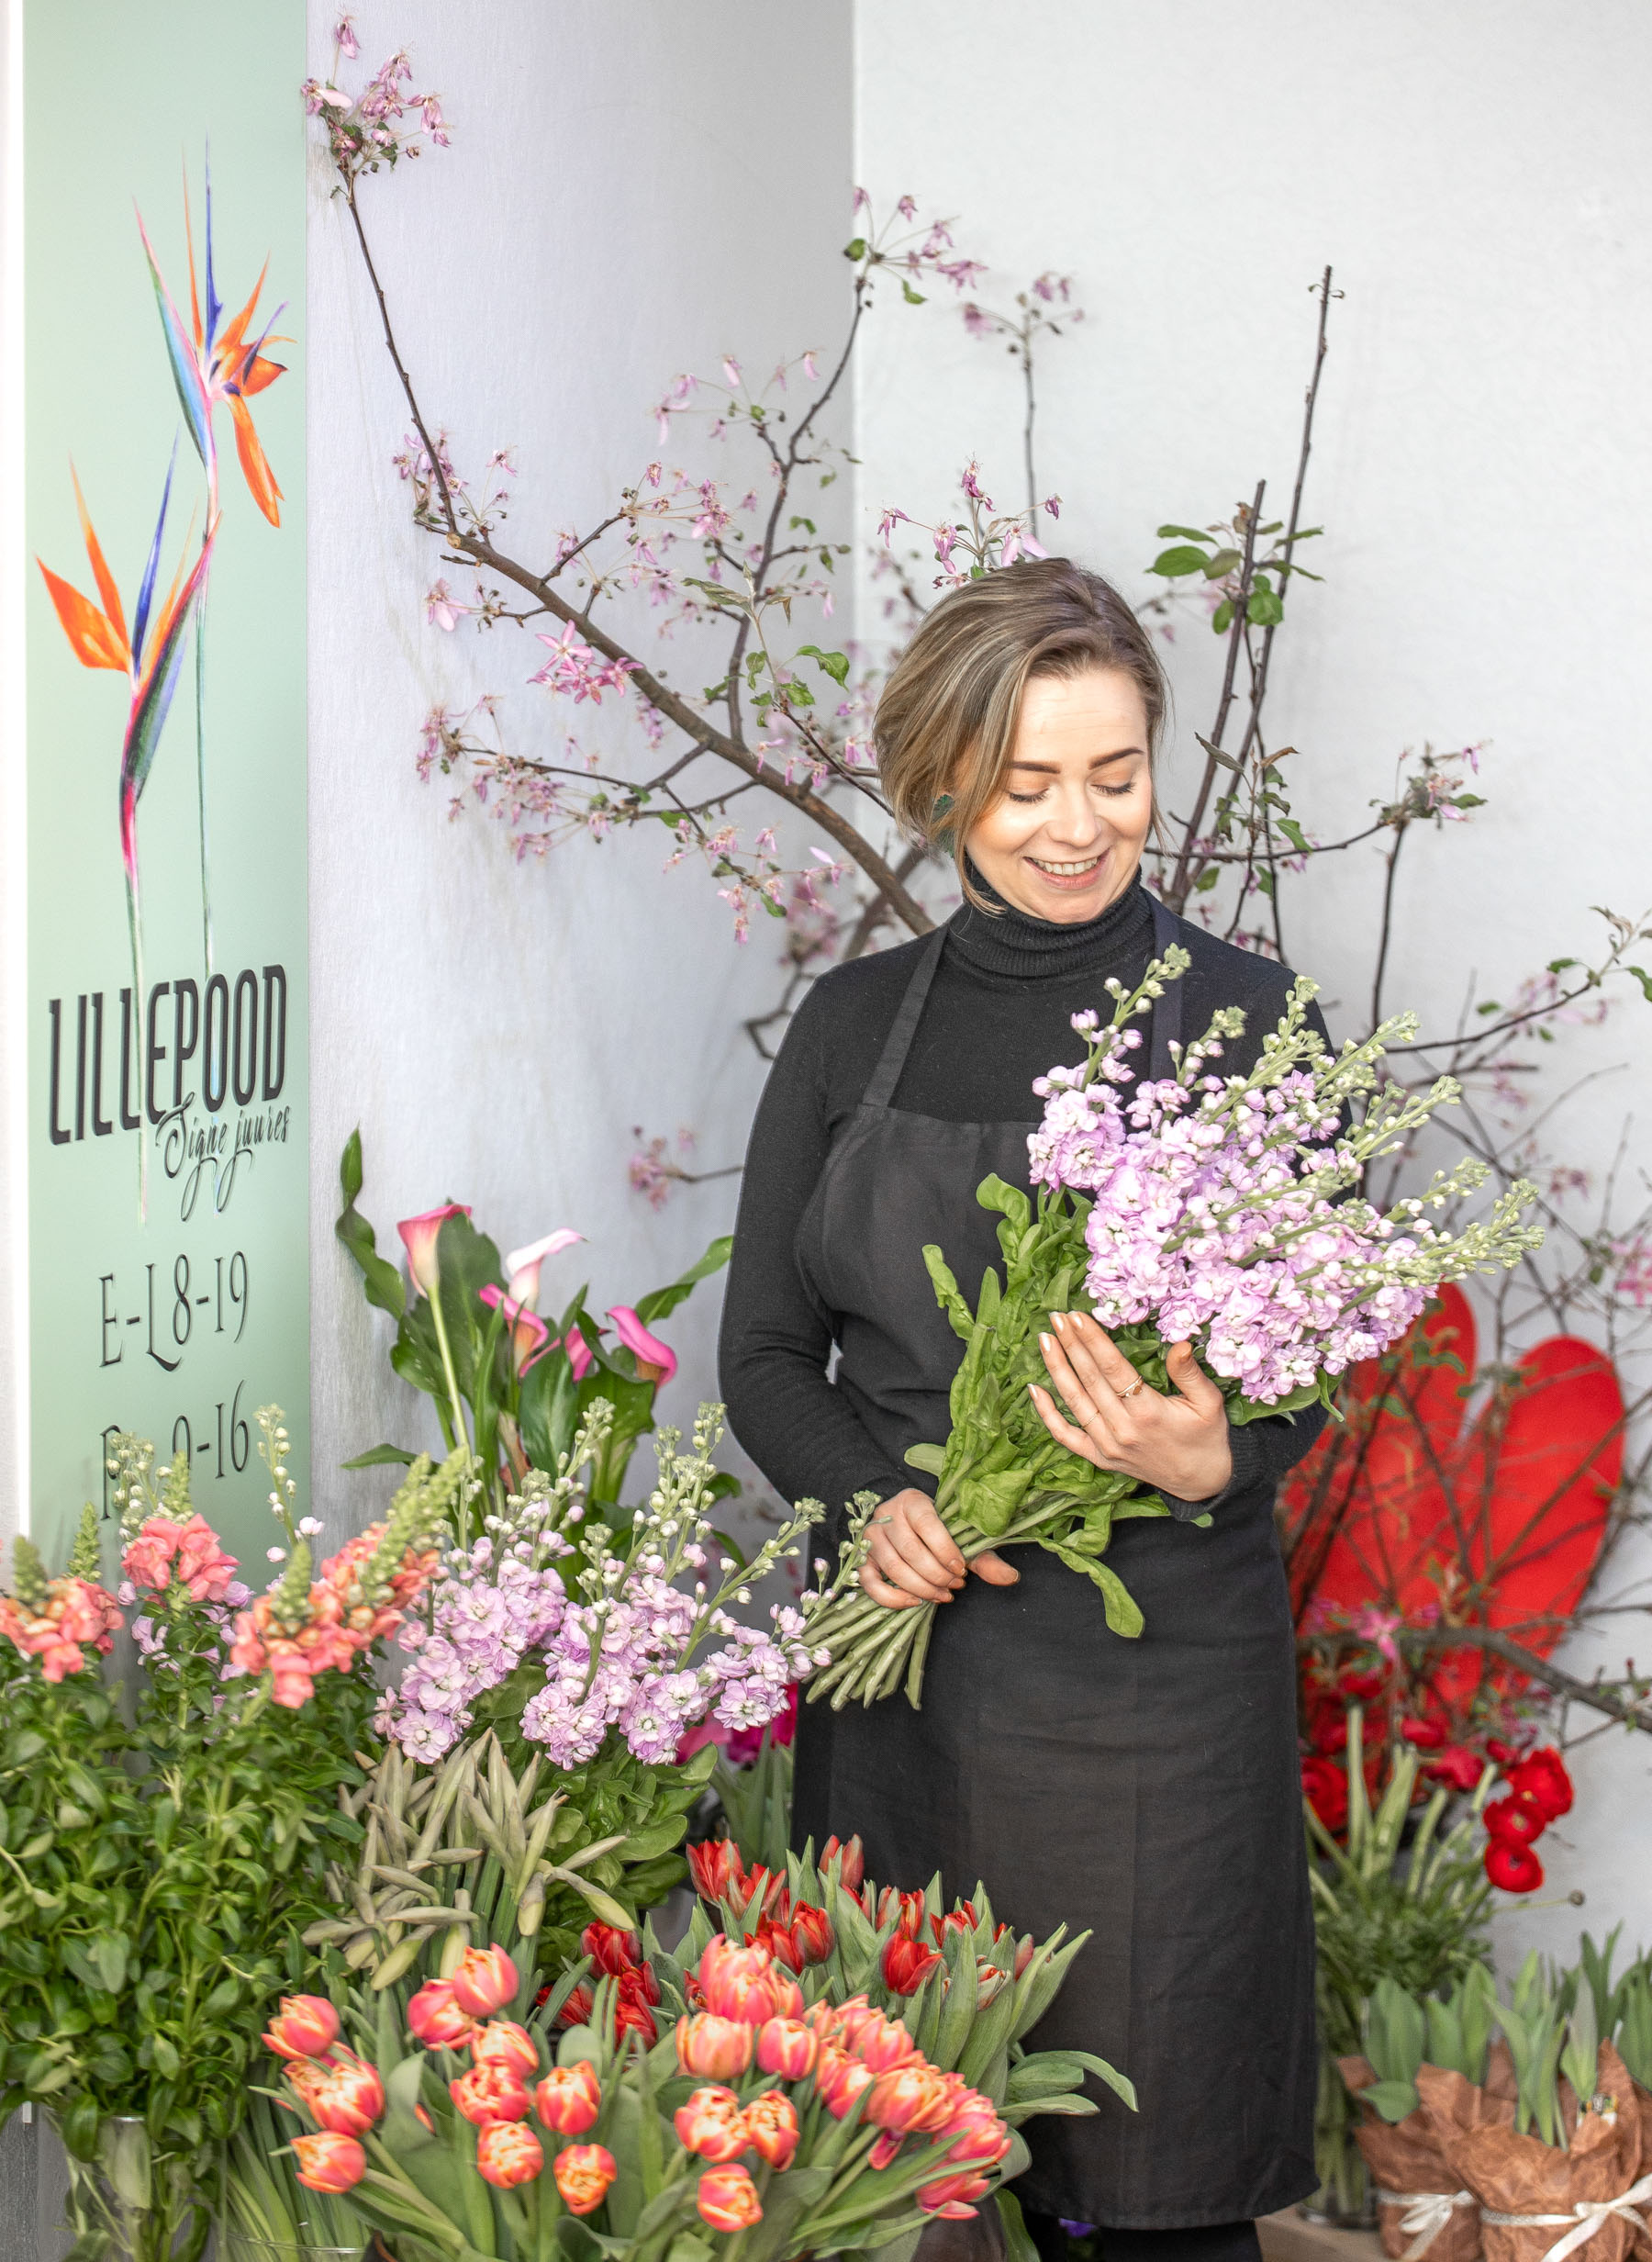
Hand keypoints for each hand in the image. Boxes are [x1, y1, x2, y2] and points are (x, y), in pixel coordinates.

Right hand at [858, 1487, 1021, 1610]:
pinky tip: (915, 1602)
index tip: (962, 1569)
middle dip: (937, 1575)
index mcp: (912, 1500)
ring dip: (921, 1587)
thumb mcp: (963, 1538)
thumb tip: (1010, 1578)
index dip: (945, 1549)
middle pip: (910, 1551)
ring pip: (893, 1568)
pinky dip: (892, 1598)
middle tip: (955, 1586)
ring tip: (942, 1595)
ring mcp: (871, 1537)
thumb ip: (985, 1557)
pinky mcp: (863, 1559)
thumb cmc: (940, 1531)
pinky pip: (870, 1583)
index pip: (927, 1523)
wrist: (907, 1524)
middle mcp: (887, 1514)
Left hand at [1029, 1311, 1232, 1503]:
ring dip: (1057, 1368)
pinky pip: (1066, 1436)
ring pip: (1074, 1402)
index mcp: (1148, 1413)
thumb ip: (1190, 1373)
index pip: (1113, 1368)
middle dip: (1071, 1345)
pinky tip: (1035, 1390)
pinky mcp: (1100, 1459)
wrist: (1202, 1482)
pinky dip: (1047, 1414)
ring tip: (1045, 1340)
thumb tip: (1179, 1343)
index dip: (1093, 1341)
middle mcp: (1122, 1430)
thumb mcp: (1209, 1403)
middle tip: (1056, 1317)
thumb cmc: (1207, 1437)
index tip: (1077, 1317)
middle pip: (1090, 1380)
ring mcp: (1107, 1447)